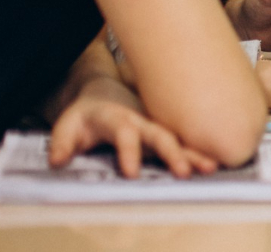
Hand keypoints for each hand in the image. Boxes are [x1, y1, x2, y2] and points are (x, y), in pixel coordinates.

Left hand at [49, 77, 218, 178]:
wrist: (103, 95)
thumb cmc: (85, 116)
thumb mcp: (66, 125)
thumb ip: (61, 143)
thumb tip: (57, 161)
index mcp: (117, 119)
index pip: (125, 134)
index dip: (129, 152)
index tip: (131, 174)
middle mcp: (141, 122)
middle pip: (160, 136)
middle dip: (173, 154)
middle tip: (183, 172)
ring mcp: (155, 127)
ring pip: (177, 140)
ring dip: (194, 153)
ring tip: (211, 167)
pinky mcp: (162, 135)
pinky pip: (181, 144)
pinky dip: (197, 153)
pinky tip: (212, 165)